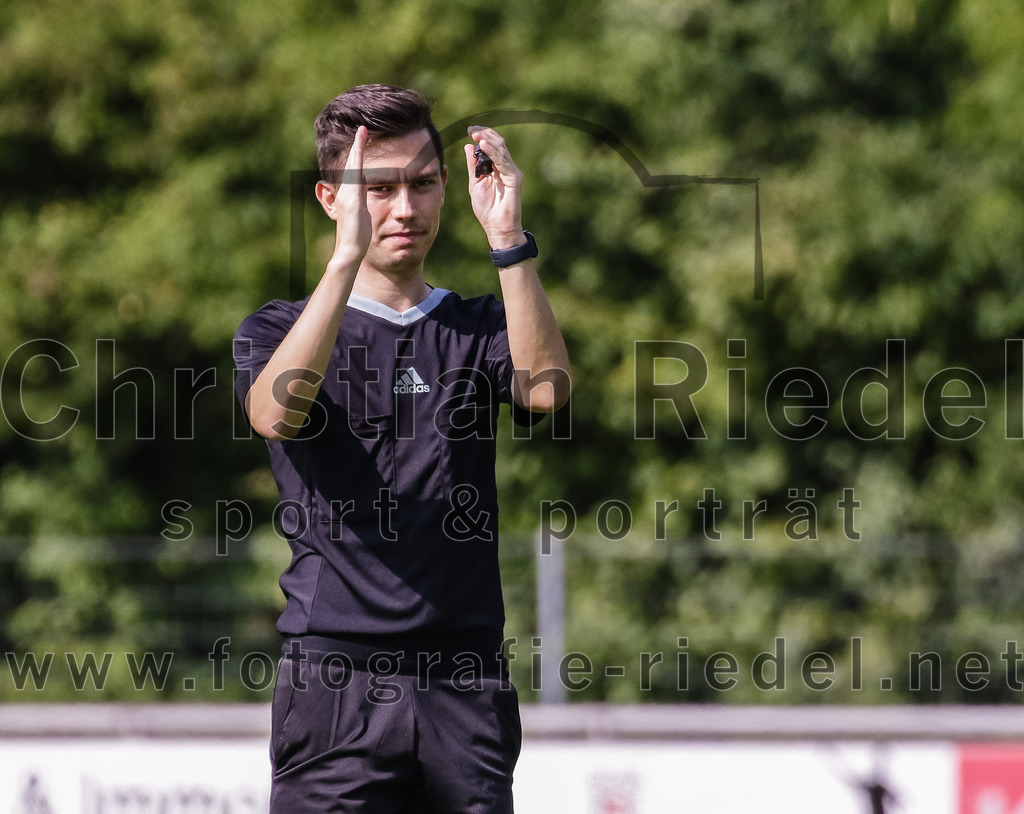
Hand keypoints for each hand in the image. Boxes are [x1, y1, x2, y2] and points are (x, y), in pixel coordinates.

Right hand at [318, 125, 371, 272]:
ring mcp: (348, 193)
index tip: (363, 141)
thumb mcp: (361, 217)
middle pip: (351, 163)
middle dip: (357, 145)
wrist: (349, 250)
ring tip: (363, 130)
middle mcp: (345, 191)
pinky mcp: (352, 197)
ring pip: (352, 164)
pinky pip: (356, 172)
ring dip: (357, 146)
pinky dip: (358, 158)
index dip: (357, 155)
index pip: (354, 170)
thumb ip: (361, 205)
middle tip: (362, 128)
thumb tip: (364, 196)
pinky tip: (362, 145)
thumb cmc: (357, 238)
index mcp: (349, 195)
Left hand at [465, 126, 525, 248]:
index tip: (469, 130)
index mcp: (496, 168)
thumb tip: (468, 146)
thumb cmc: (487, 209)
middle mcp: (505, 167)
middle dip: (485, 134)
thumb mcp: (475, 184)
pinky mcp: (515, 178)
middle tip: (472, 129)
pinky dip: (493, 153)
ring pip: (501, 150)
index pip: (491, 145)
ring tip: (476, 134)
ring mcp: (511, 172)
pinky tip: (483, 146)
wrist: (496, 227)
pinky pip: (503, 162)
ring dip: (488, 140)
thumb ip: (473, 166)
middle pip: (498, 143)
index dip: (482, 135)